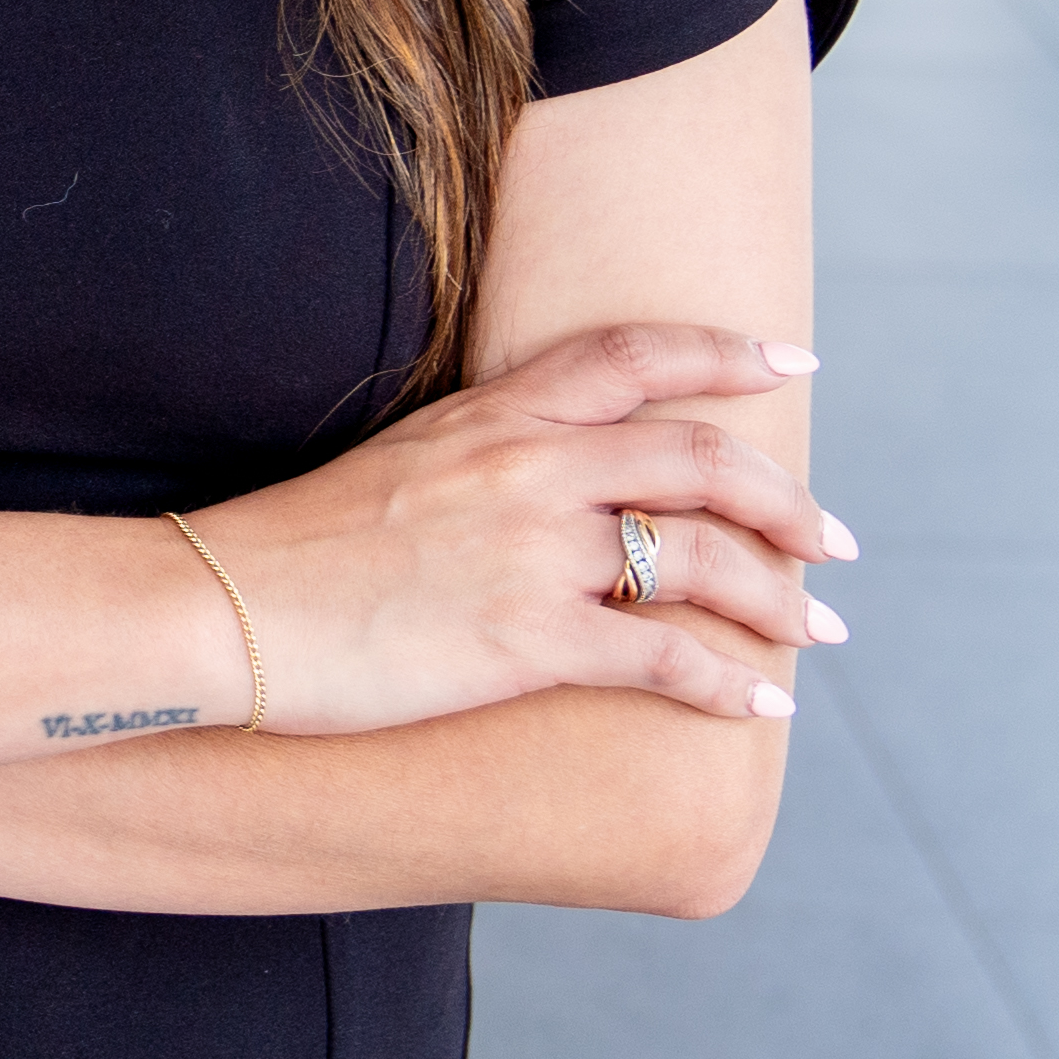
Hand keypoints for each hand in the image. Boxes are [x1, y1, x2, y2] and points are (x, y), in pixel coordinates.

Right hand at [187, 325, 850, 735]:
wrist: (220, 609)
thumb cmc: (295, 548)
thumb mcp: (399, 462)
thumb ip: (484, 457)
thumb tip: (550, 482)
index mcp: (494, 416)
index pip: (635, 357)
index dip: (727, 353)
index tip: (795, 364)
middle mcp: (527, 469)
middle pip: (699, 459)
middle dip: (787, 502)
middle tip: (838, 540)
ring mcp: (530, 553)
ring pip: (700, 560)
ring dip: (781, 598)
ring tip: (821, 628)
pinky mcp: (521, 640)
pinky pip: (661, 659)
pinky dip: (729, 683)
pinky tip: (762, 705)